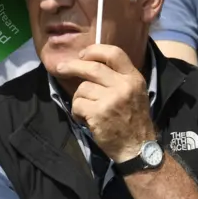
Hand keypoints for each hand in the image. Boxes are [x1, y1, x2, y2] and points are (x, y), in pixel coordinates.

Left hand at [56, 44, 154, 161]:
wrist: (136, 147)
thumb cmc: (131, 120)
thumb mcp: (133, 93)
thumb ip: (116, 77)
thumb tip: (88, 62)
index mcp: (134, 78)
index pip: (114, 53)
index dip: (94, 51)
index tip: (82, 54)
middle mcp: (124, 86)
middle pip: (92, 67)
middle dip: (72, 66)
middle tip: (61, 67)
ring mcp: (112, 99)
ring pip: (82, 89)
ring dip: (79, 99)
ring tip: (88, 110)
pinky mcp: (99, 112)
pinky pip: (77, 104)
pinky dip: (77, 112)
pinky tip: (86, 119)